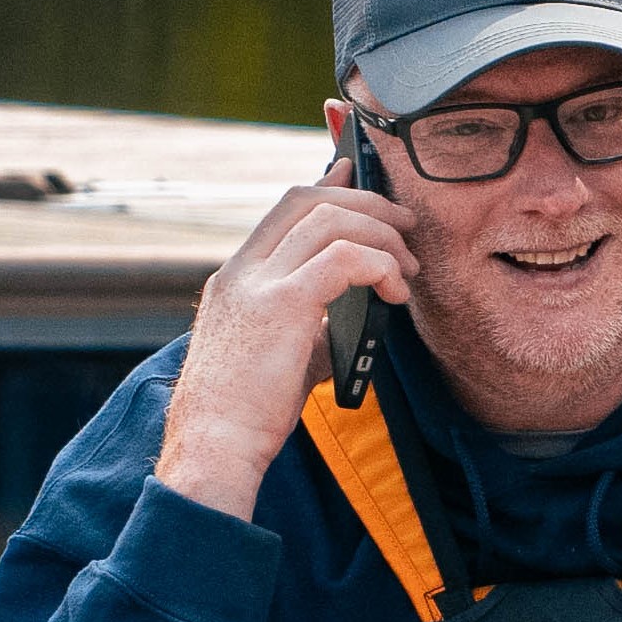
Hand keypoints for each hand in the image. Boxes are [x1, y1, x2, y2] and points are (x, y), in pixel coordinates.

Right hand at [154, 152, 418, 518]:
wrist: (214, 446)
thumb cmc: (245, 416)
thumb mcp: (278, 357)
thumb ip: (309, 327)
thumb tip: (352, 319)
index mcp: (237, 278)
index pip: (284, 210)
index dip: (327, 186)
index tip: (356, 175)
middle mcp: (242, 271)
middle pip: (308, 200)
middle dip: (365, 203)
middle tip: (404, 227)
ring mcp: (258, 283)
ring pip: (329, 220)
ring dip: (380, 235)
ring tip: (407, 268)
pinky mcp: (282, 305)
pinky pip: (344, 259)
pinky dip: (379, 265)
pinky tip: (395, 292)